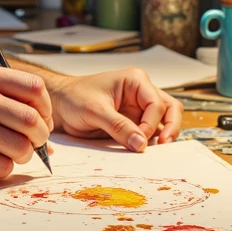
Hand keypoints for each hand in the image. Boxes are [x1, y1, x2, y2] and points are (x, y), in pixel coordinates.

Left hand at [49, 68, 181, 150]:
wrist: (60, 104)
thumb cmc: (75, 98)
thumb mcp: (94, 111)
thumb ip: (118, 126)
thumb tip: (141, 144)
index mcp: (135, 81)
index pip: (156, 103)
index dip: (151, 124)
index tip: (140, 140)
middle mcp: (142, 92)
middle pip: (170, 108)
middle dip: (171, 127)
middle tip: (164, 145)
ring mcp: (140, 107)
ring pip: (165, 120)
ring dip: (164, 134)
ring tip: (159, 150)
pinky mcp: (134, 121)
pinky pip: (151, 131)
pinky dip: (152, 140)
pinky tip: (147, 150)